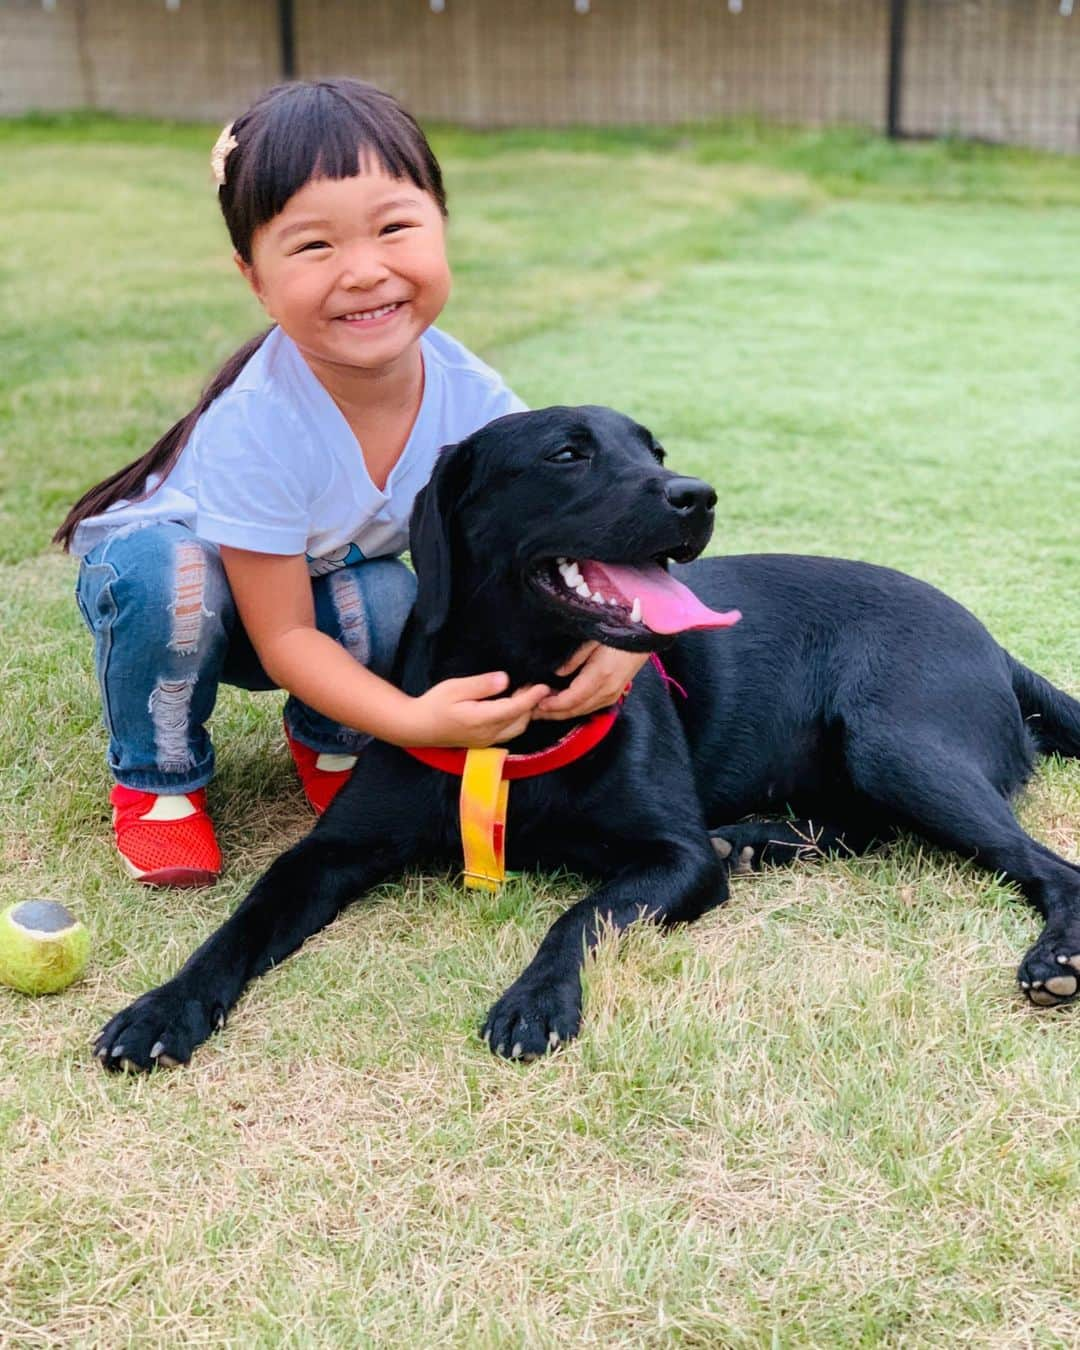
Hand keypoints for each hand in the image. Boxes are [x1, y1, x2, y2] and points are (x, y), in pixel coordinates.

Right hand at [406, 672, 549, 747]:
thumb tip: (505, 679)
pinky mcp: (484, 742)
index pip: (514, 709)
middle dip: (530, 704)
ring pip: (516, 728)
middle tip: (533, 684)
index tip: (544, 686)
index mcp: (481, 720)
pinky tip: (513, 706)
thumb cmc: (434, 704)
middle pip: (520, 721)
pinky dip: (516, 719)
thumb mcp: (455, 688)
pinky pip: (508, 732)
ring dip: (525, 713)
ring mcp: (487, 741)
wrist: (418, 727)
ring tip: (525, 693)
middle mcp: (488, 734)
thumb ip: (482, 685)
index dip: (531, 697)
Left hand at [533, 643, 649, 720]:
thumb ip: (574, 658)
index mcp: (599, 676)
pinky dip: (575, 709)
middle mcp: (606, 690)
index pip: (571, 699)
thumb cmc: (617, 632)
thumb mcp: (591, 639)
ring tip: (543, 710)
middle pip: (575, 710)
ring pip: (583, 711)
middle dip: (553, 714)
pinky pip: (591, 707)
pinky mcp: (615, 694)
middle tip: (533, 712)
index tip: (536, 703)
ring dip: (562, 713)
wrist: (644, 636)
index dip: (552, 705)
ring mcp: (613, 694)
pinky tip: (563, 705)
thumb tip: (556, 674)